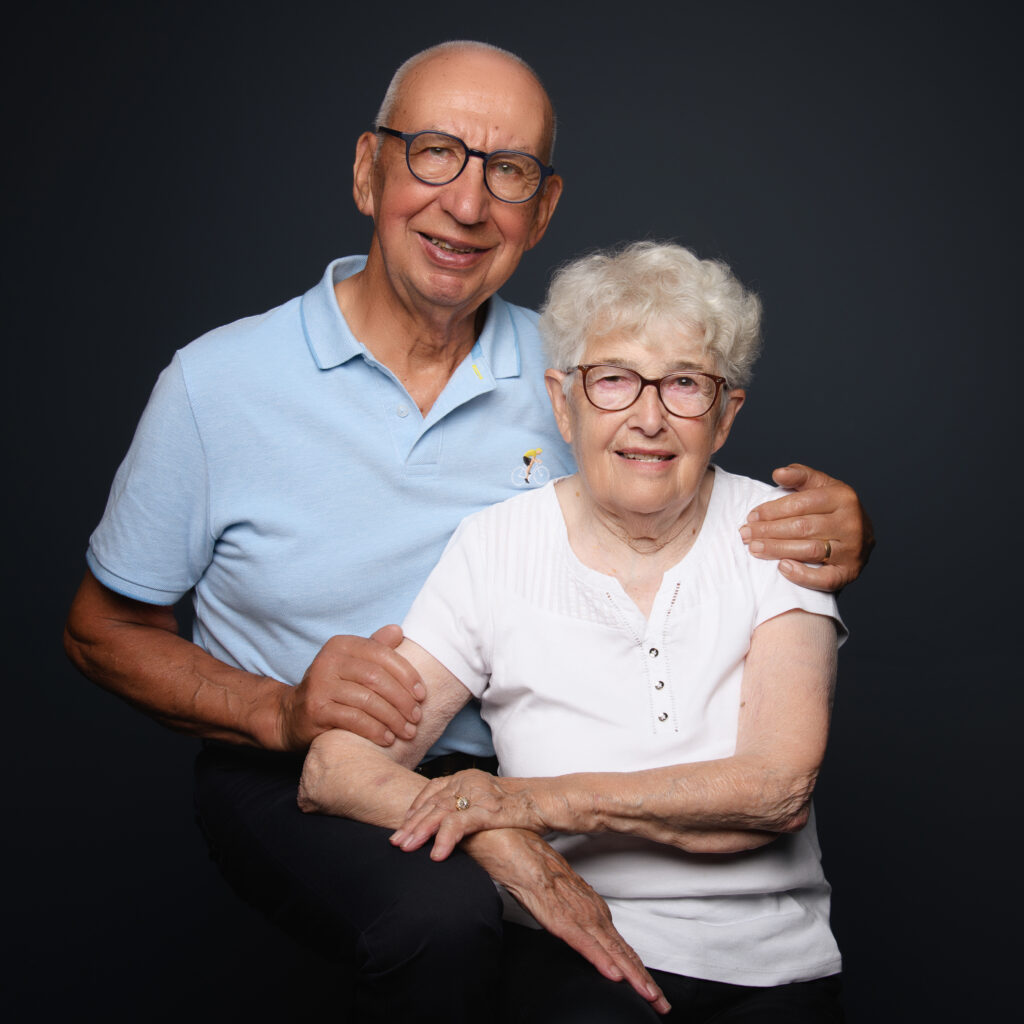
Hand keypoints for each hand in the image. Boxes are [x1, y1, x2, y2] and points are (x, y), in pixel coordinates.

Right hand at [276, 625, 425, 751]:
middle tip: (417, 717)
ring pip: (368, 700)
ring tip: (407, 730)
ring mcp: (320, 684)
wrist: (291, 715)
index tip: (421, 694)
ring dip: (393, 718)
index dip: (406, 674)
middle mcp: (328, 660)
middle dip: (402, 700)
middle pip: (377, 678)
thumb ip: (375, 648)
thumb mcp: (351, 664)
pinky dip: (376, 730)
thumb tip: (398, 631)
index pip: (382, 654)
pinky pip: (354, 719)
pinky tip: (387, 738)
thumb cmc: (332, 688)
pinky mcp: (316, 710)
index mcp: (341, 644)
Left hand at [391, 770, 544, 857]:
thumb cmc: (523, 805)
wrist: (549, 801)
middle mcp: (469, 781)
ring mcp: (477, 794)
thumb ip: (469, 806)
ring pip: (439, 812)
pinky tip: (436, 855)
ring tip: (406, 849)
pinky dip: (444, 840)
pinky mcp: (487, 809)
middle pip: (431, 802)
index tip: (403, 824)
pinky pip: (459, 825)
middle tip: (395, 841)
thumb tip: (451, 823)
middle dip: (410, 824)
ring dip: (420, 832)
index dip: (416, 807)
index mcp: (468, 777)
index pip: (433, 789)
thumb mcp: (489, 801)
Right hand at [465, 829, 669, 1014]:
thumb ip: (570, 912)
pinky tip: (614, 974)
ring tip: (650, 996)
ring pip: (610, 950)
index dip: (636, 969)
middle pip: (621, 951)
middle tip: (662, 1005)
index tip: (652, 991)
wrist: (512, 842)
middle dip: (643, 980)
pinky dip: (601, 959)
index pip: (618, 944)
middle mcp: (589, 910)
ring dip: (632, 975)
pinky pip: (583, 942)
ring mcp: (577, 913)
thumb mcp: (555, 895)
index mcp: (590, 906)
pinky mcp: (559, 916)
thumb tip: (578, 930)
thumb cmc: (530, 862)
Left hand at [739, 463, 874, 591]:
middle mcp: (850, 523)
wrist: (863, 535)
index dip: (773, 510)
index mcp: (843, 497)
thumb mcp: (821, 485)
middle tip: (745, 534)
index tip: (751, 517)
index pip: (801, 504)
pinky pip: (825, 579)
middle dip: (769, 531)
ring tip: (755, 549)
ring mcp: (852, 549)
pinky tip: (782, 567)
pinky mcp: (850, 572)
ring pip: (810, 550)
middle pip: (803, 527)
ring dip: (778, 550)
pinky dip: (802, 575)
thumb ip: (800, 476)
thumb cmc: (833, 508)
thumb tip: (778, 473)